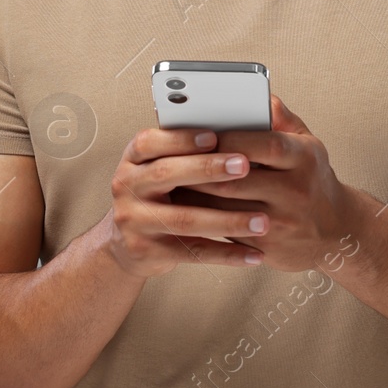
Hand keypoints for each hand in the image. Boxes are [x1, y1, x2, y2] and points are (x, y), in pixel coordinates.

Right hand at [105, 125, 266, 277]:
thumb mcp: (160, 166)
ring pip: (185, 219)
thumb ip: (187, 151)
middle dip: (207, 168)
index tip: (215, 136)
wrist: (125, 244)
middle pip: (166, 174)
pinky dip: (226, 253)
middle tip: (244, 165)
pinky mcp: (147, 251)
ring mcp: (134, 221)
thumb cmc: (158, 194)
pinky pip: (193, 252)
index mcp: (133, 159)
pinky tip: (253, 254)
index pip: (150, 142)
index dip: (182, 139)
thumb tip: (237, 133)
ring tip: (261, 221)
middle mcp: (127, 186)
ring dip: (228, 220)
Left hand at [178, 95, 357, 273]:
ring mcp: (282, 222)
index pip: (266, 145)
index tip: (204, 133)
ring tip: (172, 181)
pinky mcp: (268, 248)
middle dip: (202, 169)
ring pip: (227, 208)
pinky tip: (187, 206)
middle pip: (238, 179)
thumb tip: (256, 97)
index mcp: (304, 158)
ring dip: (195, 195)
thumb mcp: (308, 143)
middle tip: (173, 158)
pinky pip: (228, 231)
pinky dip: (204, 218)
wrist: (336, 232)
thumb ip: (281, 118)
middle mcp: (296, 191)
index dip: (231, 139)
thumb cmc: (312, 179)